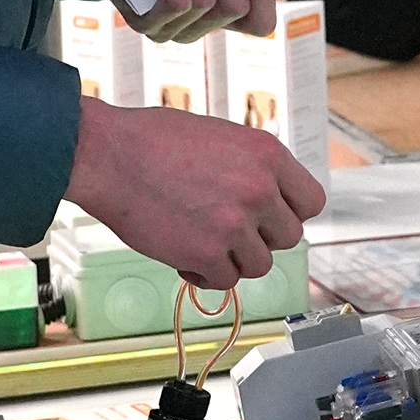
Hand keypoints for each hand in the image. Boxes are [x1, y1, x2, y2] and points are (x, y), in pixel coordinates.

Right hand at [68, 96, 323, 284]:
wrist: (108, 155)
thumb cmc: (154, 141)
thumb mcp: (222, 137)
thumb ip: (253, 168)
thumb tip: (271, 200)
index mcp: (268, 155)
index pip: (312, 202)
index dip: (289, 212)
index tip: (270, 217)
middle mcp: (259, 189)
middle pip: (289, 237)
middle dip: (261, 238)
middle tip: (228, 229)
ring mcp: (235, 224)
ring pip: (259, 264)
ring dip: (233, 259)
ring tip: (201, 239)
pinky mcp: (206, 254)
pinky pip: (224, 281)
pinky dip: (204, 274)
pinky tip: (183, 255)